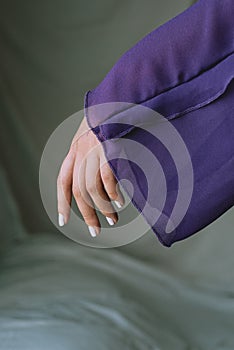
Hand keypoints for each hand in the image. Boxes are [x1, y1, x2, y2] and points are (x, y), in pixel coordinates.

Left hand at [57, 117, 123, 236]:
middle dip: (87, 215)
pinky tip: (118, 202)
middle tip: (95, 231)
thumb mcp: (90, 135)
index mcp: (74, 151)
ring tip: (112, 219)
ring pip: (92, 189)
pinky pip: (107, 178)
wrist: (118, 97)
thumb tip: (98, 181)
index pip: (63, 182)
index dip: (62, 203)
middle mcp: (80, 153)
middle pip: (79, 192)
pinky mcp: (108, 149)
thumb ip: (89, 154)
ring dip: (103, 209)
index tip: (64, 220)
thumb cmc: (108, 118)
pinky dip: (112, 193)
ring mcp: (93, 151)